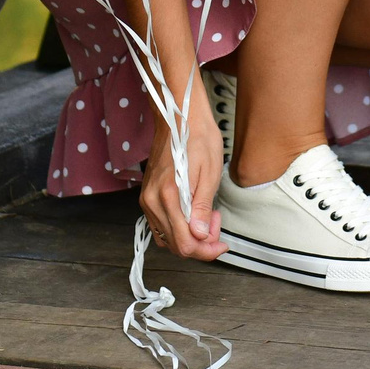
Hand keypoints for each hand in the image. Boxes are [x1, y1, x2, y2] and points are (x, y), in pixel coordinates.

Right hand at [139, 76, 225, 261]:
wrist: (179, 118)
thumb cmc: (199, 139)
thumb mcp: (210, 174)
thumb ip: (202, 208)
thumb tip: (200, 236)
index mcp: (169, 196)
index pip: (185, 244)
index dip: (206, 250)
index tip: (221, 243)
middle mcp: (153, 202)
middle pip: (176, 245)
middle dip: (201, 243)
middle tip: (216, 222)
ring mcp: (148, 200)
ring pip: (168, 238)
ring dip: (190, 236)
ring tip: (206, 216)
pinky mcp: (148, 197)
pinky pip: (161, 226)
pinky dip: (178, 227)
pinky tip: (192, 213)